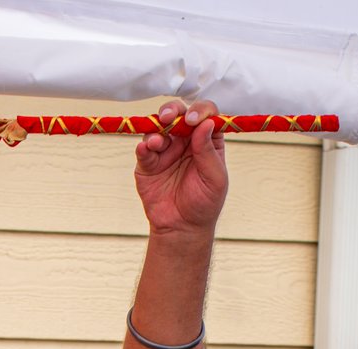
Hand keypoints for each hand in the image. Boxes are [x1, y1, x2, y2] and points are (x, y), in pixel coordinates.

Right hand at [134, 100, 229, 238]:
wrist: (182, 228)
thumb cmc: (204, 203)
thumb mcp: (215, 178)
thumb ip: (208, 151)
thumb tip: (206, 123)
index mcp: (206, 140)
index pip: (204, 115)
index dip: (199, 111)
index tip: (194, 120)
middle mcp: (185, 141)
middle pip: (178, 114)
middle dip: (172, 111)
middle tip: (169, 117)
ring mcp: (165, 150)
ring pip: (158, 128)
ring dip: (156, 129)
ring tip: (157, 142)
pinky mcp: (148, 163)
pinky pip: (143, 149)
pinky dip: (143, 146)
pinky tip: (146, 149)